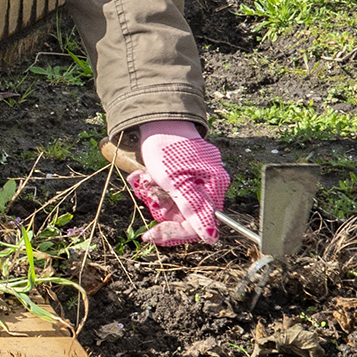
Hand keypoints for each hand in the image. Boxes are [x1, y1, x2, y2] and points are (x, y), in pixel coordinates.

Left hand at [126, 121, 227, 245]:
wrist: (157, 119)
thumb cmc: (167, 148)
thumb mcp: (177, 182)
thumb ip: (194, 209)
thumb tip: (211, 237)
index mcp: (213, 185)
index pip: (199, 224)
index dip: (174, 232)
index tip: (151, 234)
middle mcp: (208, 182)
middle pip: (183, 213)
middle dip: (160, 206)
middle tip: (147, 193)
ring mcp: (196, 176)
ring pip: (172, 201)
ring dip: (153, 194)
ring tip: (143, 179)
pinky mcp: (183, 171)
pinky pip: (168, 188)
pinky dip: (152, 184)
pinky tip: (143, 175)